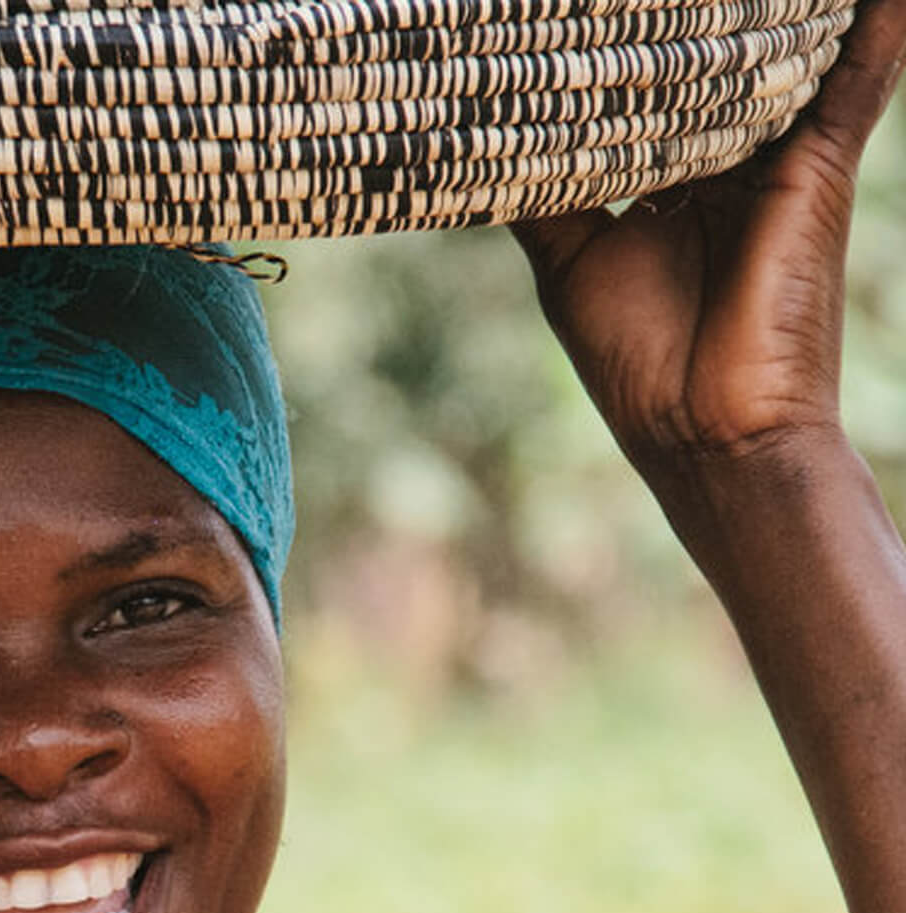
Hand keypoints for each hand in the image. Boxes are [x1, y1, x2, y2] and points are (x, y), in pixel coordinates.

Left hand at [511, 0, 905, 486]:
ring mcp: (777, 157)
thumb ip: (543, 195)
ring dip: (774, 8)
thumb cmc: (636, 359)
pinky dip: (873, 28)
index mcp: (670, 180)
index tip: (574, 13)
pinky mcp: (819, 165)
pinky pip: (855, 77)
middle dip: (685, 14)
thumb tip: (484, 141)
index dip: (619, 47)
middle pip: (708, 58)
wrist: (709, 431)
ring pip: (775, 50)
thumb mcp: (570, 264)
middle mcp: (725, 159)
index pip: (649, 87)